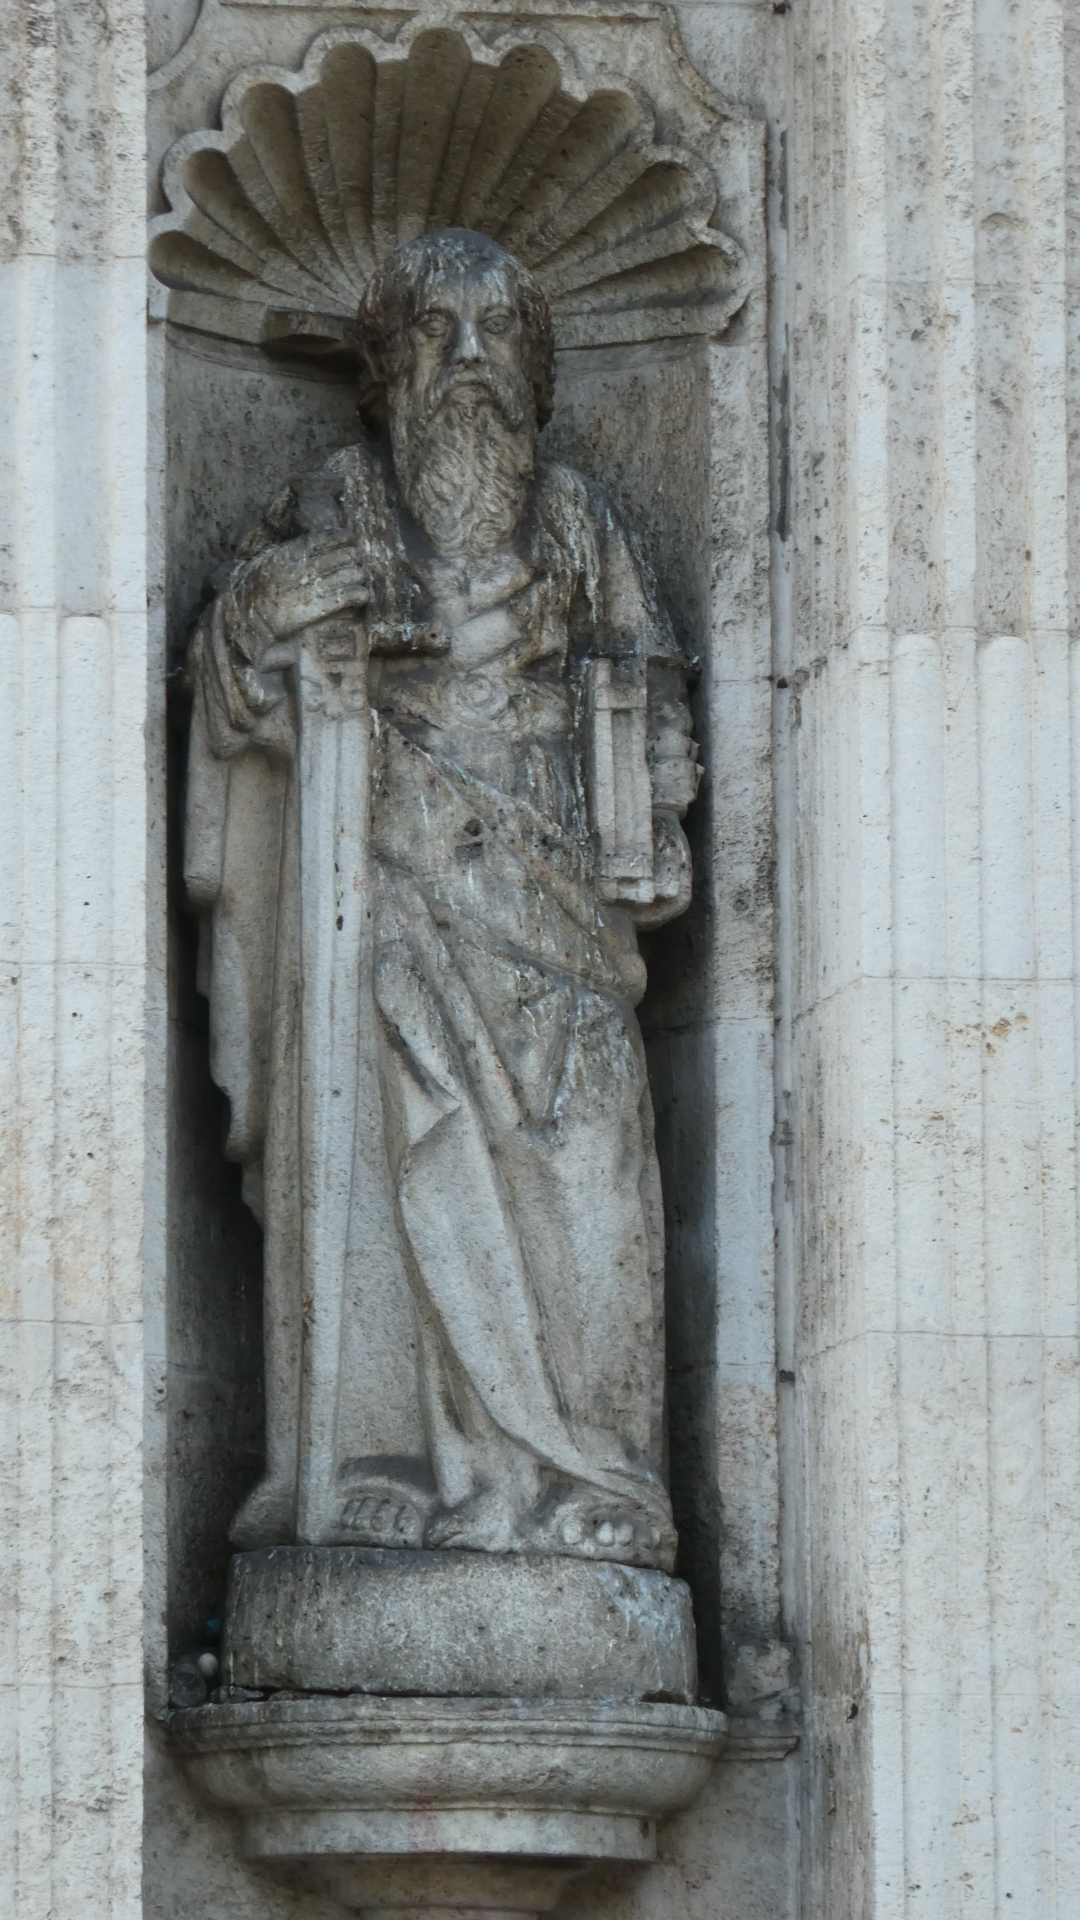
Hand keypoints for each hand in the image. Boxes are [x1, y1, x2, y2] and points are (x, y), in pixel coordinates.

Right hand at [237, 535, 369, 646]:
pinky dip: (355, 595)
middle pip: (332, 558)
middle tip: (359, 558)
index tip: (349, 537)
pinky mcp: (309, 612)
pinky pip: (339, 599)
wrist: (248, 625)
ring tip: (362, 575)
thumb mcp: (268, 566)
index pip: (316, 541)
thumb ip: (288, 555)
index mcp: (282, 557)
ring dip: (356, 574)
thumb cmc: (262, 594)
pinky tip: (363, 594)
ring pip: (340, 577)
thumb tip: (315, 542)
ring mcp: (301, 592)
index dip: (337, 538)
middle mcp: (293, 572)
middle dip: (350, 556)